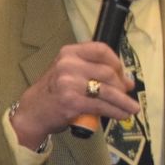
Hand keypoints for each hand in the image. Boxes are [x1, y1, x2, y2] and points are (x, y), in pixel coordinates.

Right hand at [10, 42, 138, 148]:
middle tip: (126, 94)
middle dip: (121, 85)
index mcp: (69, 53)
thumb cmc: (53, 92)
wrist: (32, 112)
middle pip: (108, 72)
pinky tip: (122, 114)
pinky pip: (102, 106)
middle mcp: (68, 65)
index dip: (116, 62)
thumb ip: (93, 72)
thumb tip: (127, 81)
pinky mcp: (72, 102)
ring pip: (108, 90)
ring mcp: (69, 83)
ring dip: (124, 101)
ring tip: (133, 108)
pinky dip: (115, 111)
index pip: (101, 50)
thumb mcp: (69, 73)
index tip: (122, 74)